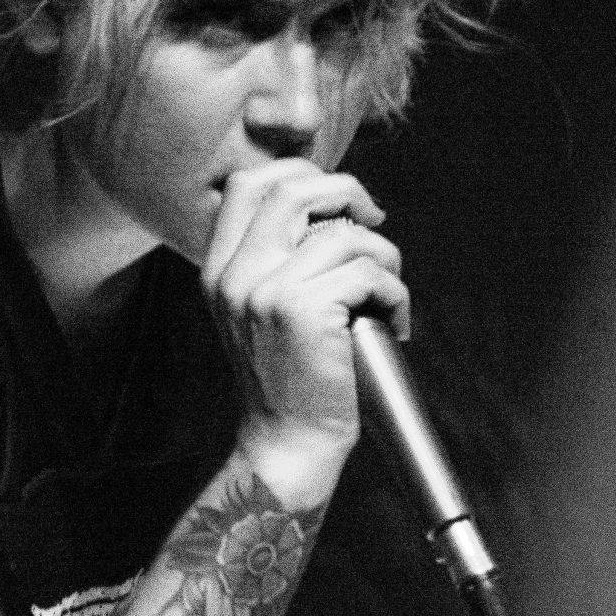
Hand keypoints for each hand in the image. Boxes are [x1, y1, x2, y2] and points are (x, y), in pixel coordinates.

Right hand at [198, 161, 407, 502]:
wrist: (287, 441)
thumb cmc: (290, 377)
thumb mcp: (259, 310)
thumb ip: (275, 257)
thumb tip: (332, 205)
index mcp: (219, 269)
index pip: (247, 184)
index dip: (298, 174)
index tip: (334, 202)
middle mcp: (235, 275)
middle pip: (293, 188)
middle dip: (347, 193)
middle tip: (372, 221)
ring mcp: (266, 292)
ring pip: (344, 233)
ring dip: (383, 255)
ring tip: (385, 293)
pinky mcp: (304, 312)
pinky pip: (369, 273)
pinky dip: (396, 294)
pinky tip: (391, 321)